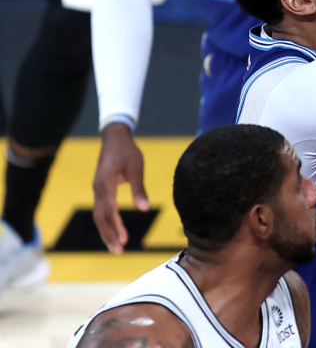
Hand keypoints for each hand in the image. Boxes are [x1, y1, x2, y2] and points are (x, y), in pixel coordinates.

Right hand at [92, 123, 149, 253]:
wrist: (114, 138)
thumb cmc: (127, 151)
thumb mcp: (137, 167)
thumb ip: (139, 188)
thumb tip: (145, 209)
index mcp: (105, 184)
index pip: (108, 211)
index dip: (114, 227)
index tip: (123, 241)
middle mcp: (98, 189)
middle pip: (100, 217)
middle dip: (108, 235)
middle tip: (119, 251)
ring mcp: (98, 190)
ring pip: (99, 215)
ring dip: (107, 231)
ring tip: (119, 245)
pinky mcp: (101, 190)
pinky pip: (102, 209)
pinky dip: (108, 221)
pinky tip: (117, 230)